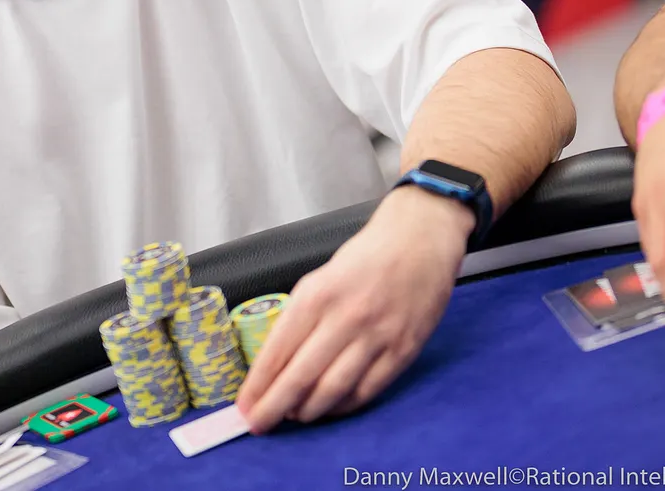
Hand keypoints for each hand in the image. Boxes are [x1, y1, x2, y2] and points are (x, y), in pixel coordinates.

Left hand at [235, 185, 467, 432]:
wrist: (419, 239)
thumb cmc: (366, 257)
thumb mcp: (321, 278)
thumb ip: (301, 317)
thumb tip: (277, 362)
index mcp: (317, 295)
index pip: (278, 350)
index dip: (258, 384)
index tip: (244, 406)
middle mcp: (345, 317)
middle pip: (301, 377)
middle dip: (274, 406)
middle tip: (259, 424)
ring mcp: (377, 336)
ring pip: (333, 390)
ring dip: (308, 411)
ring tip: (294, 417)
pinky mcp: (403, 350)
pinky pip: (367, 391)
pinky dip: (344, 406)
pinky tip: (330, 408)